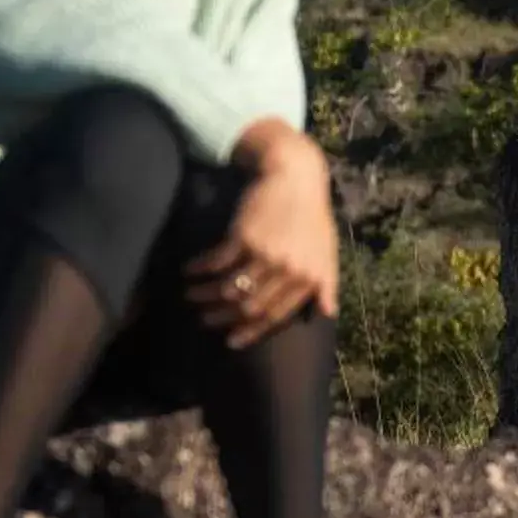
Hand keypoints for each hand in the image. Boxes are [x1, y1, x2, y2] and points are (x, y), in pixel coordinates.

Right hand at [185, 123, 338, 347]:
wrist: (295, 177)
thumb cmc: (312, 215)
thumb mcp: (327, 251)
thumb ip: (327, 283)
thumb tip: (328, 313)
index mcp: (309, 279)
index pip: (276, 314)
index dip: (251, 330)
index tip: (231, 340)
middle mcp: (288, 271)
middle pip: (249, 305)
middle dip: (222, 316)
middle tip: (205, 319)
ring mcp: (266, 255)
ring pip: (229, 287)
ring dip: (205, 295)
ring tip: (190, 295)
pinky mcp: (244, 236)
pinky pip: (217, 262)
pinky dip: (199, 269)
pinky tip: (189, 270)